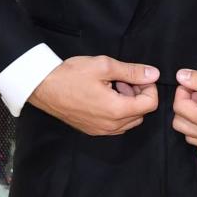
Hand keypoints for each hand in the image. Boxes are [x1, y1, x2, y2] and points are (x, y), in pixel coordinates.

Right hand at [30, 56, 159, 134]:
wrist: (42, 87)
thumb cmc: (70, 75)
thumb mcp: (103, 66)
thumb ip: (132, 71)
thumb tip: (153, 74)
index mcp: (117, 110)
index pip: (150, 104)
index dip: (149, 87)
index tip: (139, 76)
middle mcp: (111, 125)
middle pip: (142, 113)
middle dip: (138, 95)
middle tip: (124, 80)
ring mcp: (101, 130)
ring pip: (129, 121)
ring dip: (128, 104)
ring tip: (113, 86)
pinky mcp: (92, 130)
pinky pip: (115, 125)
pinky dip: (116, 112)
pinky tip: (104, 96)